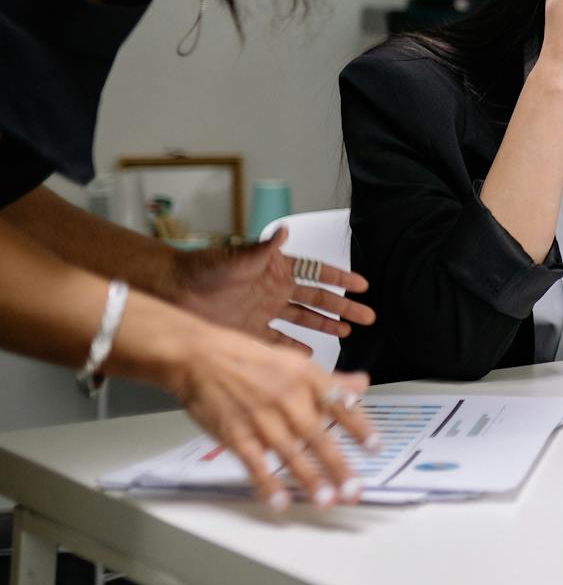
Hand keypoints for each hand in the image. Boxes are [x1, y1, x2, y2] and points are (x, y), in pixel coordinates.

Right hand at [166, 323, 377, 509]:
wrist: (199, 357)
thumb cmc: (249, 359)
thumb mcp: (295, 362)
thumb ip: (329, 381)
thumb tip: (362, 386)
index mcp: (305, 378)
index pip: (339, 404)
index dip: (359, 426)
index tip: (375, 447)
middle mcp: (287, 398)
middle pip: (317, 436)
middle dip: (338, 465)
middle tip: (354, 490)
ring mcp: (260, 418)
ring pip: (289, 452)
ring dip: (309, 479)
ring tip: (327, 500)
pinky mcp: (235, 433)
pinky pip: (254, 462)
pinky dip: (267, 483)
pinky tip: (280, 501)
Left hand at [170, 229, 374, 348]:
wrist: (173, 292)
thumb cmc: (202, 268)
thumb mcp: (237, 256)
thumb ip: (263, 248)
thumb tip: (282, 230)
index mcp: (276, 269)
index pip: (316, 273)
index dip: (339, 279)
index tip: (360, 286)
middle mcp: (275, 290)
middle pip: (318, 300)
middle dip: (343, 307)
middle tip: (367, 315)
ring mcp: (264, 312)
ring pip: (304, 320)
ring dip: (325, 326)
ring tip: (348, 332)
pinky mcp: (250, 331)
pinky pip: (278, 341)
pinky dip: (293, 348)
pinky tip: (308, 354)